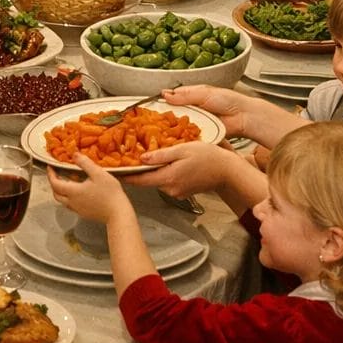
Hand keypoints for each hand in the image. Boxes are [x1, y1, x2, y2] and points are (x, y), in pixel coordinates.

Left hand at [47, 154, 129, 222]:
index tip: (50, 167)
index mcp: (73, 192)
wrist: (118, 214)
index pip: (55, 184)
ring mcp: (78, 210)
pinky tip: (79, 192)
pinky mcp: (84, 214)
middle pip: (56, 194)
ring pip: (63, 201)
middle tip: (57, 175)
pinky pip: (71, 206)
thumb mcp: (98, 173)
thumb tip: (74, 154)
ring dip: (61, 192)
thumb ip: (85, 163)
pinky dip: (69, 198)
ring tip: (67, 182)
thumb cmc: (109, 193)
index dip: (50, 175)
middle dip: (54, 184)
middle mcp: (72, 202)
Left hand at [124, 141, 240, 197]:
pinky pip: (170, 181)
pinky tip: (174, 162)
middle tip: (135, 155)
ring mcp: (178, 192)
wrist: (227, 170)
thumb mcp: (182, 150)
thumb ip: (161, 155)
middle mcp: (171, 189)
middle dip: (142, 169)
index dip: (127, 177)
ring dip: (157, 170)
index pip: (141, 180)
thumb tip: (142, 159)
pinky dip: (168, 173)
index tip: (115, 173)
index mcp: (168, 178)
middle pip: (150, 179)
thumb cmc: (207, 157)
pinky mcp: (184, 192)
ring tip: (158, 155)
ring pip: (160, 180)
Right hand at [163, 83, 298, 148]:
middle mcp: (193, 109)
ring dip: (171, 130)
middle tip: (150, 123)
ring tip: (157, 133)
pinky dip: (181, 138)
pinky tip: (172, 141)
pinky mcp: (201, 134)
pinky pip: (188, 136)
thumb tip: (166, 94)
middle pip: (174, 114)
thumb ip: (184, 94)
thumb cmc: (227, 100)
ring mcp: (197, 122)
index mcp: (193, 95)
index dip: (162, 102)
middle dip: (164, 118)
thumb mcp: (203, 93)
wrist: (242, 117)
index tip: (149, 106)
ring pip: (179, 126)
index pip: (173, 97)